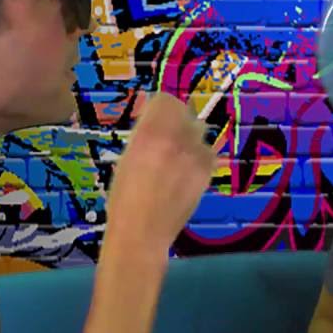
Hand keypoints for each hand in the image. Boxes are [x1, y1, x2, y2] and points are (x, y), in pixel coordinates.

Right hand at [103, 93, 214, 257]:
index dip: (159, 107)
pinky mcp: (207, 172)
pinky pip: (209, 152)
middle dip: (175, 120)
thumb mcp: (127, 157)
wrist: (142, 232)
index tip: (152, 116)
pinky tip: (188, 170)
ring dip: (189, 136)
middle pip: (185, 112)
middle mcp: (176, 138)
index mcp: (149, 132)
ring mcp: (195, 155)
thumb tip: (154, 117)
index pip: (166, 100)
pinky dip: (200, 155)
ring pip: (200, 130)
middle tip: (165, 136)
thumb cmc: (124, 197)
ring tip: (176, 155)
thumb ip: (144, 134)